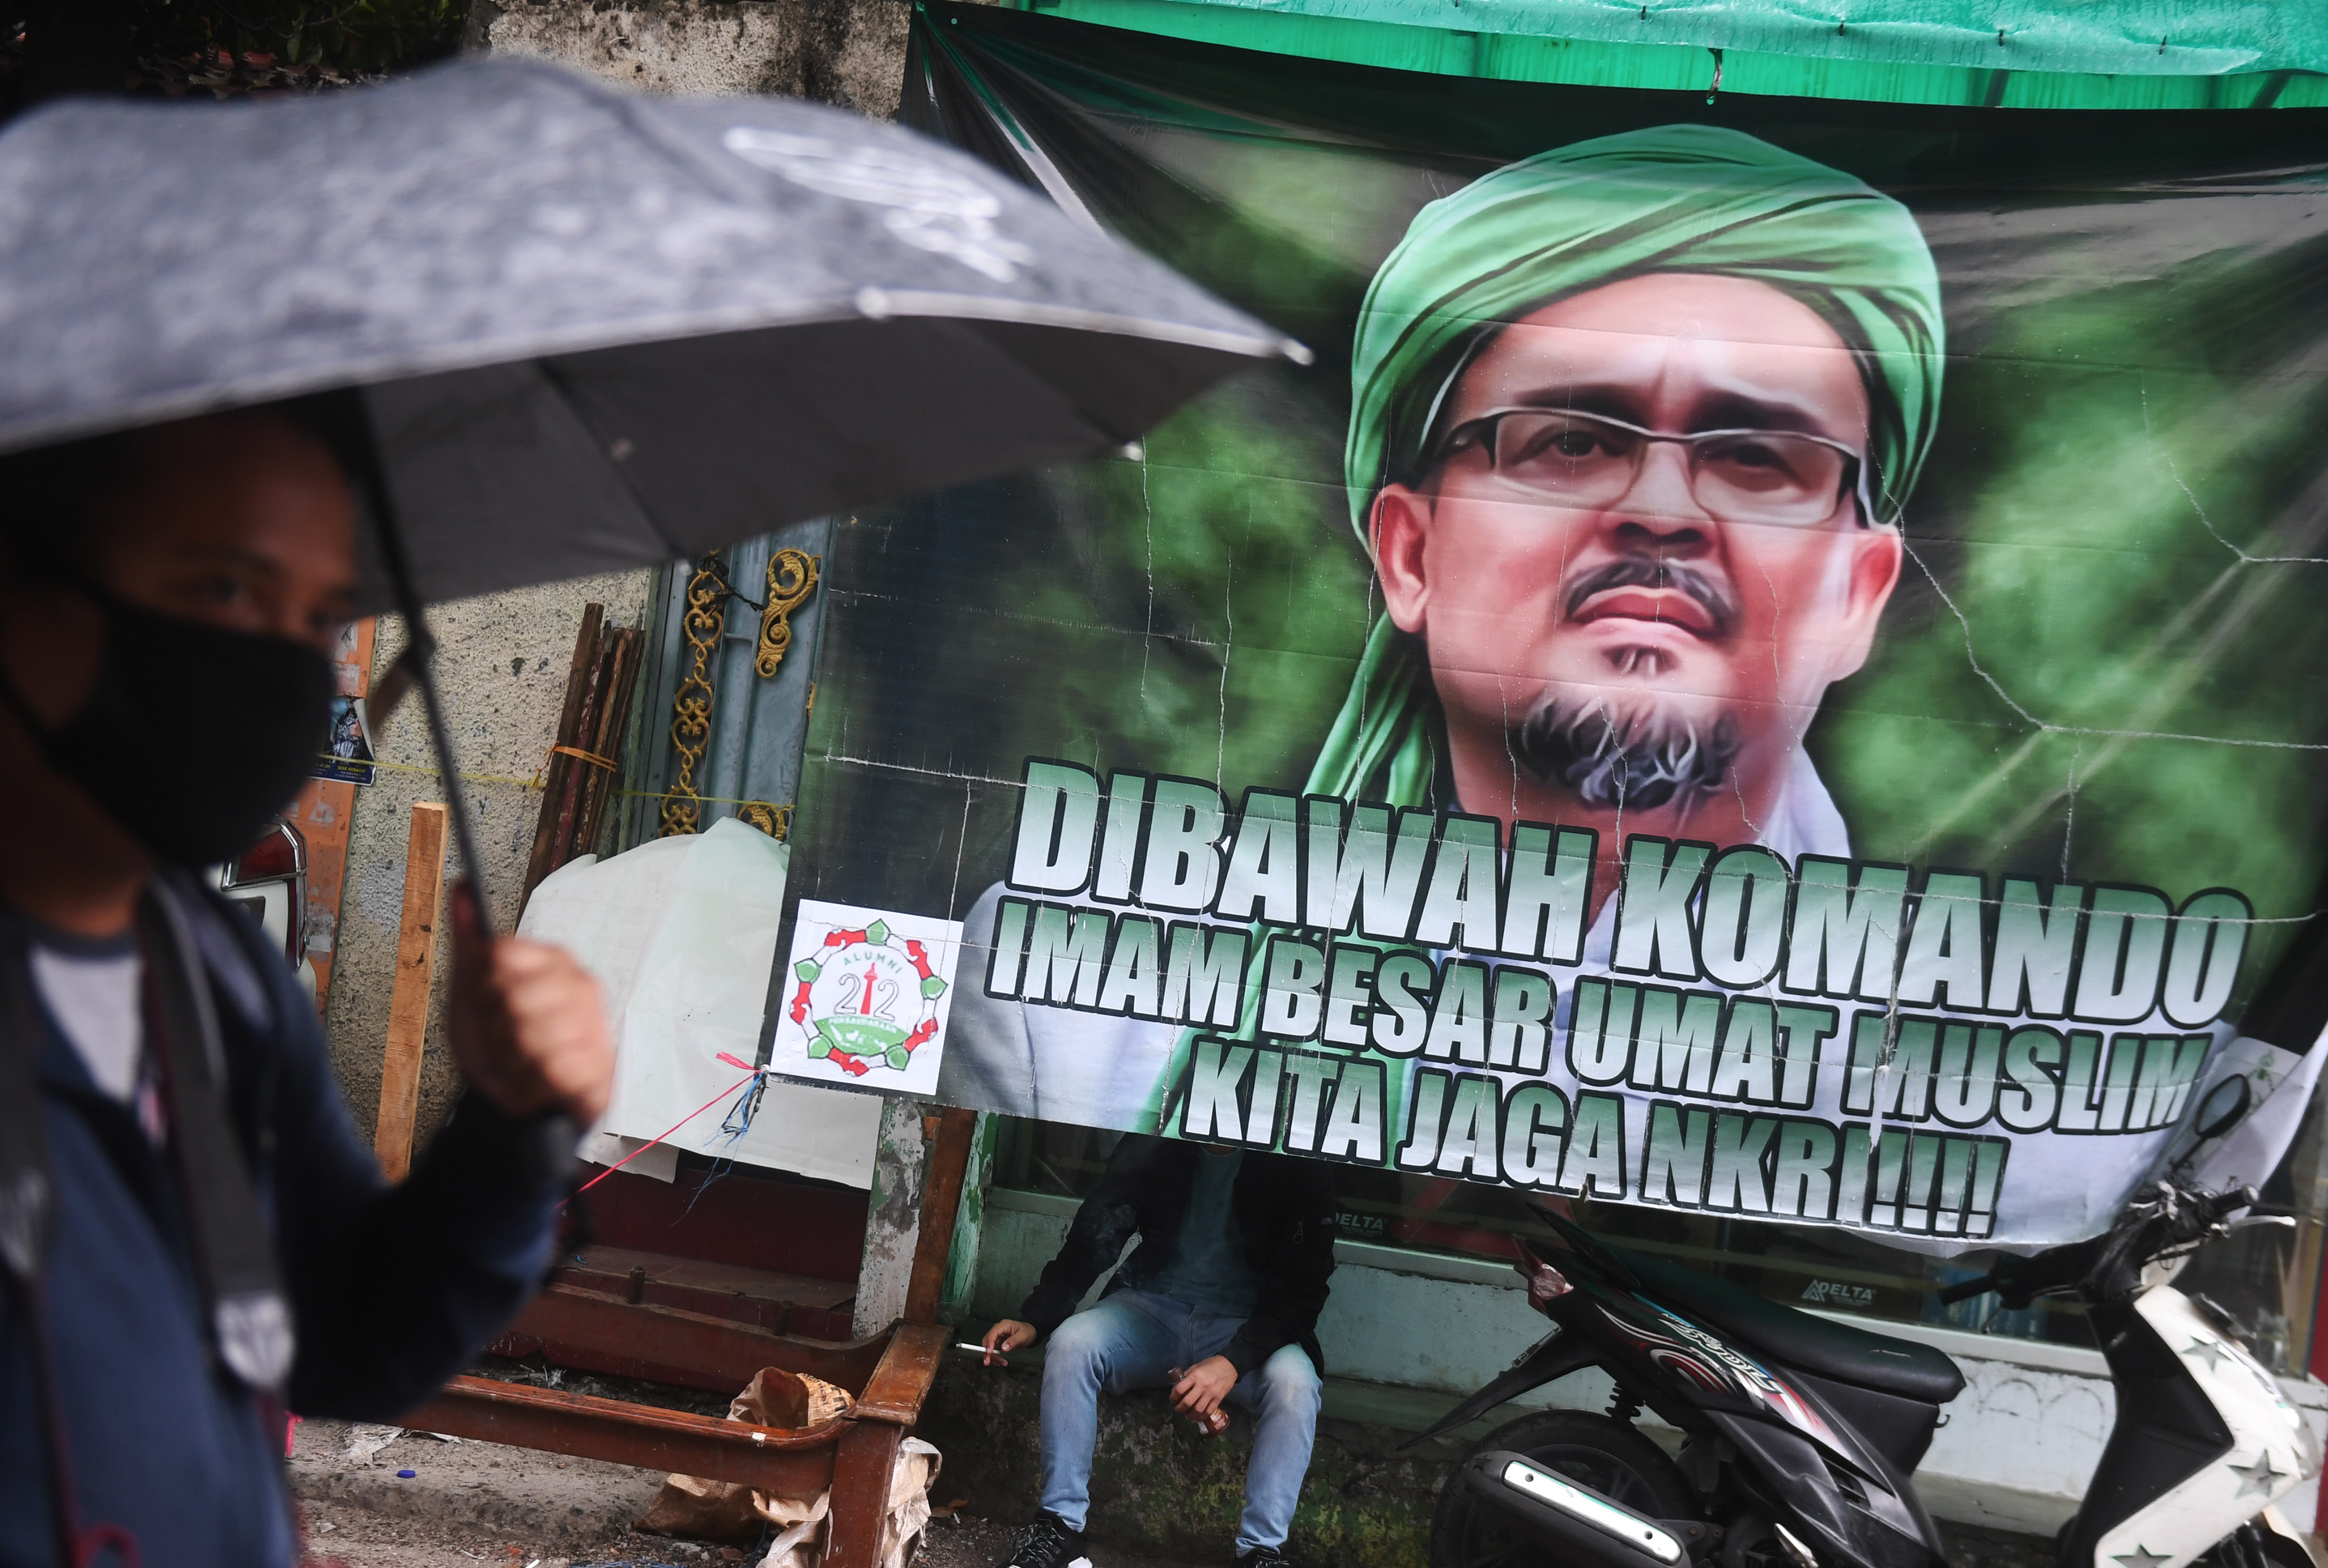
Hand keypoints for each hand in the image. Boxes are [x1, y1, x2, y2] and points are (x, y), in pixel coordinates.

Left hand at [447, 882, 613, 1125]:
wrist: (515, 1101)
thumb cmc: (497, 1042)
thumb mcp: (472, 990)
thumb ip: (469, 940)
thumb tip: (460, 885)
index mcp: (552, 959)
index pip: (500, 954)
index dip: (480, 987)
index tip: (486, 1003)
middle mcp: (580, 984)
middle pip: (512, 997)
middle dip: (495, 1028)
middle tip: (504, 1040)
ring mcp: (594, 1025)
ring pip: (531, 1036)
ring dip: (511, 1060)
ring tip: (520, 1063)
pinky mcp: (600, 1065)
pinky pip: (551, 1071)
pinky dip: (532, 1085)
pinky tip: (537, 1083)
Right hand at [982, 1320, 1036, 1365]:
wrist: (1030, 1333)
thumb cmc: (1026, 1331)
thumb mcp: (1022, 1336)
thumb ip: (1013, 1341)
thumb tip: (1003, 1348)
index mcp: (1002, 1325)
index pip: (992, 1334)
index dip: (989, 1344)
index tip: (989, 1353)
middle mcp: (997, 1330)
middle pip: (987, 1341)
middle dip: (987, 1353)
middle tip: (989, 1362)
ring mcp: (997, 1337)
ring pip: (989, 1348)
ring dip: (993, 1357)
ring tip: (1002, 1363)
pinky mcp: (998, 1343)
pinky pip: (993, 1351)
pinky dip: (995, 1357)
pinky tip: (1001, 1362)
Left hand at [1170, 1354, 1237, 1419]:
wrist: (1229, 1365)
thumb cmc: (1211, 1365)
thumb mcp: (1196, 1366)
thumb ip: (1187, 1376)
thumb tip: (1178, 1385)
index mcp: (1195, 1376)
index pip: (1179, 1390)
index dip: (1173, 1397)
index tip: (1173, 1400)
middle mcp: (1202, 1386)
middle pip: (1187, 1403)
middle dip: (1180, 1409)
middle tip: (1178, 1409)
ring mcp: (1211, 1394)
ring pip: (1198, 1410)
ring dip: (1190, 1415)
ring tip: (1187, 1415)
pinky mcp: (1218, 1399)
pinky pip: (1208, 1411)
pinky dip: (1201, 1417)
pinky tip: (1197, 1417)